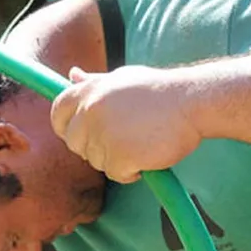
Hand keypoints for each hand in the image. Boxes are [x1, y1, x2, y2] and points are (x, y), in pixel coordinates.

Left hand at [49, 66, 202, 182]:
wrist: (193, 101)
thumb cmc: (159, 90)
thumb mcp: (122, 79)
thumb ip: (94, 82)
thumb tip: (72, 76)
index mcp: (88, 91)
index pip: (57, 113)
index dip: (65, 127)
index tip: (79, 134)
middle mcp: (90, 111)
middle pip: (74, 143)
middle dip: (93, 146)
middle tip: (122, 140)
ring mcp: (103, 134)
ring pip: (96, 161)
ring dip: (116, 159)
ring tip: (141, 142)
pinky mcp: (119, 156)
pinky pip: (115, 174)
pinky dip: (130, 172)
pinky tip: (147, 156)